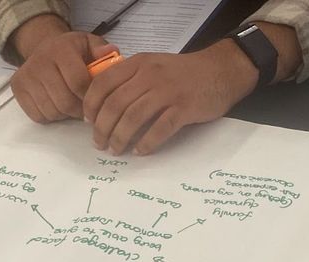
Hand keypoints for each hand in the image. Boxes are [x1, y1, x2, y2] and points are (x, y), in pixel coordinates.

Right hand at [10, 17, 117, 123]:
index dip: (90, 97)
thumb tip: (112, 53)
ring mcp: (26, 76)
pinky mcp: (17, 89)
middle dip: (79, 110)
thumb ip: (102, 50)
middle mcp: (40, 61)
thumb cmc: (73, 52)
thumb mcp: (89, 44)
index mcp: (61, 49)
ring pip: (52, 111)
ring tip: (71, 104)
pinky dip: (50, 116)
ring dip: (65, 114)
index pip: (78, 83)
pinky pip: (38, 116)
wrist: (43, 48)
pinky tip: (56, 104)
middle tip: (85, 108)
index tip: (97, 99)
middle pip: (65, 101)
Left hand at [82, 40, 259, 155]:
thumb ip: (132, 78)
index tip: (88, 122)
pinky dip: (147, 143)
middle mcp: (149, 75)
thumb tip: (107, 104)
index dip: (91, 105)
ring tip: (116, 150)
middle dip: (103, 128)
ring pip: (133, 117)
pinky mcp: (184, 108)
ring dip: (120, 138)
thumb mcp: (154, 65)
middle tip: (100, 143)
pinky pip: (160, 129)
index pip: (103, 83)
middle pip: (115, 104)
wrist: (221, 70)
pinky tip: (141, 151)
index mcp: (138, 64)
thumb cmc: (185, 73)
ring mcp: (167, 92)